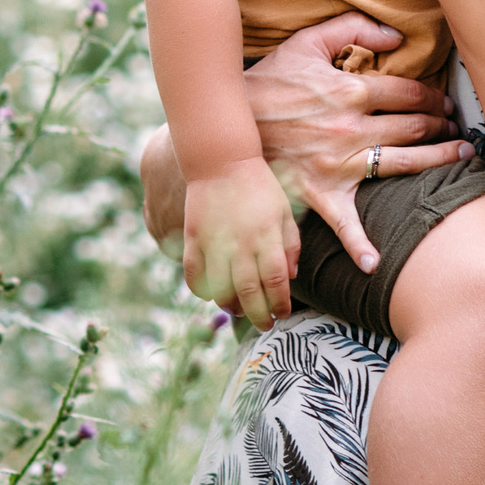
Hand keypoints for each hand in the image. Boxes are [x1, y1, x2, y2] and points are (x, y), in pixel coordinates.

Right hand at [183, 157, 299, 328]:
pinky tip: (210, 293)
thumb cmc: (259, 185)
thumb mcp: (284, 210)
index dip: (280, 304)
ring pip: (220, 288)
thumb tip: (291, 277)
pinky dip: (200, 289)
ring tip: (238, 311)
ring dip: (230, 306)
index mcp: (267, 237)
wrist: (222, 160)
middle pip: (250, 292)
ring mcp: (215, 242)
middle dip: (259, 315)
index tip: (282, 314)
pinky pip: (193, 274)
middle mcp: (242, 243)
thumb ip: (290, 243)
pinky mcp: (193, 238)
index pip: (277, 282)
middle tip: (264, 325)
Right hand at [247, 15, 473, 272]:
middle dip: (441, 125)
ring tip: (459, 157)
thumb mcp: (306, 42)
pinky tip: (376, 263)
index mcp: (351, 90)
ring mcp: (339, 164)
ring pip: (403, 163)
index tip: (443, 102)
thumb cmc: (268, 80)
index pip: (410, 92)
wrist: (227, 123)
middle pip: (414, 127)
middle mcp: (352, 128)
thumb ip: (352, 28)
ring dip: (438, 160)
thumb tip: (396, 32)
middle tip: (454, 127)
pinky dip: (360, 245)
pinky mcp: (320, 192)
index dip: (433, 96)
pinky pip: (345, 223)